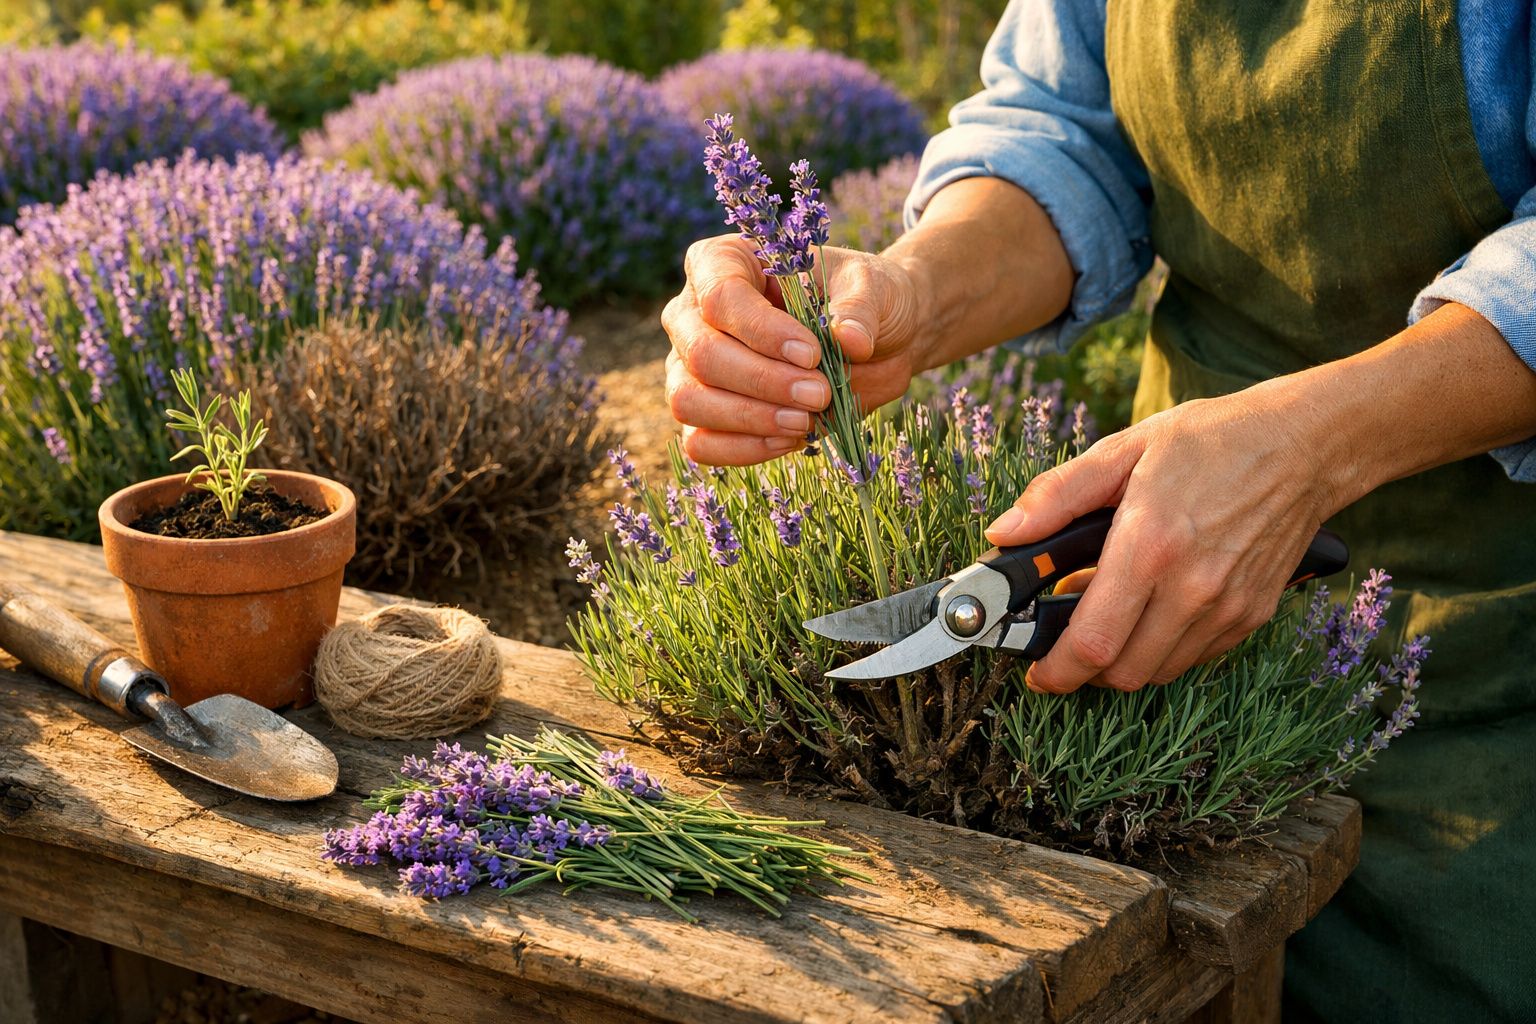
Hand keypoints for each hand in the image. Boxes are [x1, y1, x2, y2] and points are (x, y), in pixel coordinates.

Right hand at [661, 234, 928, 464]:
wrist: (879, 344)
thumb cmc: (864, 301)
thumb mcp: (872, 287)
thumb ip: (860, 307)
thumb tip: (849, 340)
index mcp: (722, 264)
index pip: (720, 298)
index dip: (762, 332)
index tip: (812, 354)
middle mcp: (693, 314)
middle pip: (701, 354)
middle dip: (762, 381)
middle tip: (818, 392)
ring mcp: (690, 368)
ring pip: (689, 400)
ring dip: (750, 418)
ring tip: (805, 420)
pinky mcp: (705, 415)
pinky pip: (700, 443)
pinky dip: (744, 447)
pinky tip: (790, 438)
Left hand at [984, 384, 1342, 692]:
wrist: (1302, 445)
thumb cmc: (1210, 441)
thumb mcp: (1122, 449)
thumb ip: (1056, 495)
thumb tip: (1004, 534)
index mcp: (1150, 546)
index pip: (1093, 642)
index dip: (1056, 670)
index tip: (1038, 672)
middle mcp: (1192, 588)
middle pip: (1123, 672)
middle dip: (1085, 669)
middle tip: (1068, 641)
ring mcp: (1228, 607)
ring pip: (1158, 672)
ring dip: (1125, 660)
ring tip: (1113, 616)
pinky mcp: (1253, 615)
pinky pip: (1195, 657)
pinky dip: (1164, 648)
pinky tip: (1155, 609)